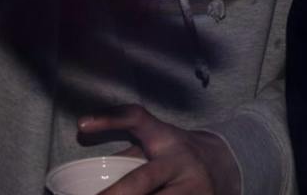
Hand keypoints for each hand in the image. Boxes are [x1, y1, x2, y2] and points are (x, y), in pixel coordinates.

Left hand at [79, 105, 240, 194]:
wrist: (225, 167)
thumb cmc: (176, 155)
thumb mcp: (156, 143)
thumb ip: (127, 152)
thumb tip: (82, 160)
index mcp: (165, 139)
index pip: (136, 118)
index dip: (109, 120)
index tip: (81, 126)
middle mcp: (180, 162)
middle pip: (142, 180)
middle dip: (117, 194)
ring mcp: (194, 189)